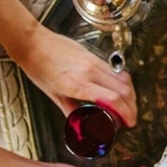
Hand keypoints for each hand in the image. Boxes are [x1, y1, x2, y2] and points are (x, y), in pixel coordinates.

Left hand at [12, 24, 137, 125]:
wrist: (34, 43)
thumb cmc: (38, 67)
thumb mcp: (53, 94)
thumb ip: (70, 109)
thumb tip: (81, 123)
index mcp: (77, 84)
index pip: (112, 99)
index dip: (125, 112)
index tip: (129, 122)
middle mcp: (90, 71)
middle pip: (123, 89)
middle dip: (132, 106)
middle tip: (131, 118)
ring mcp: (94, 62)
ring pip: (124, 78)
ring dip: (130, 94)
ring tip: (129, 105)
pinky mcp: (95, 56)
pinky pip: (116, 70)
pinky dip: (123, 83)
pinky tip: (121, 90)